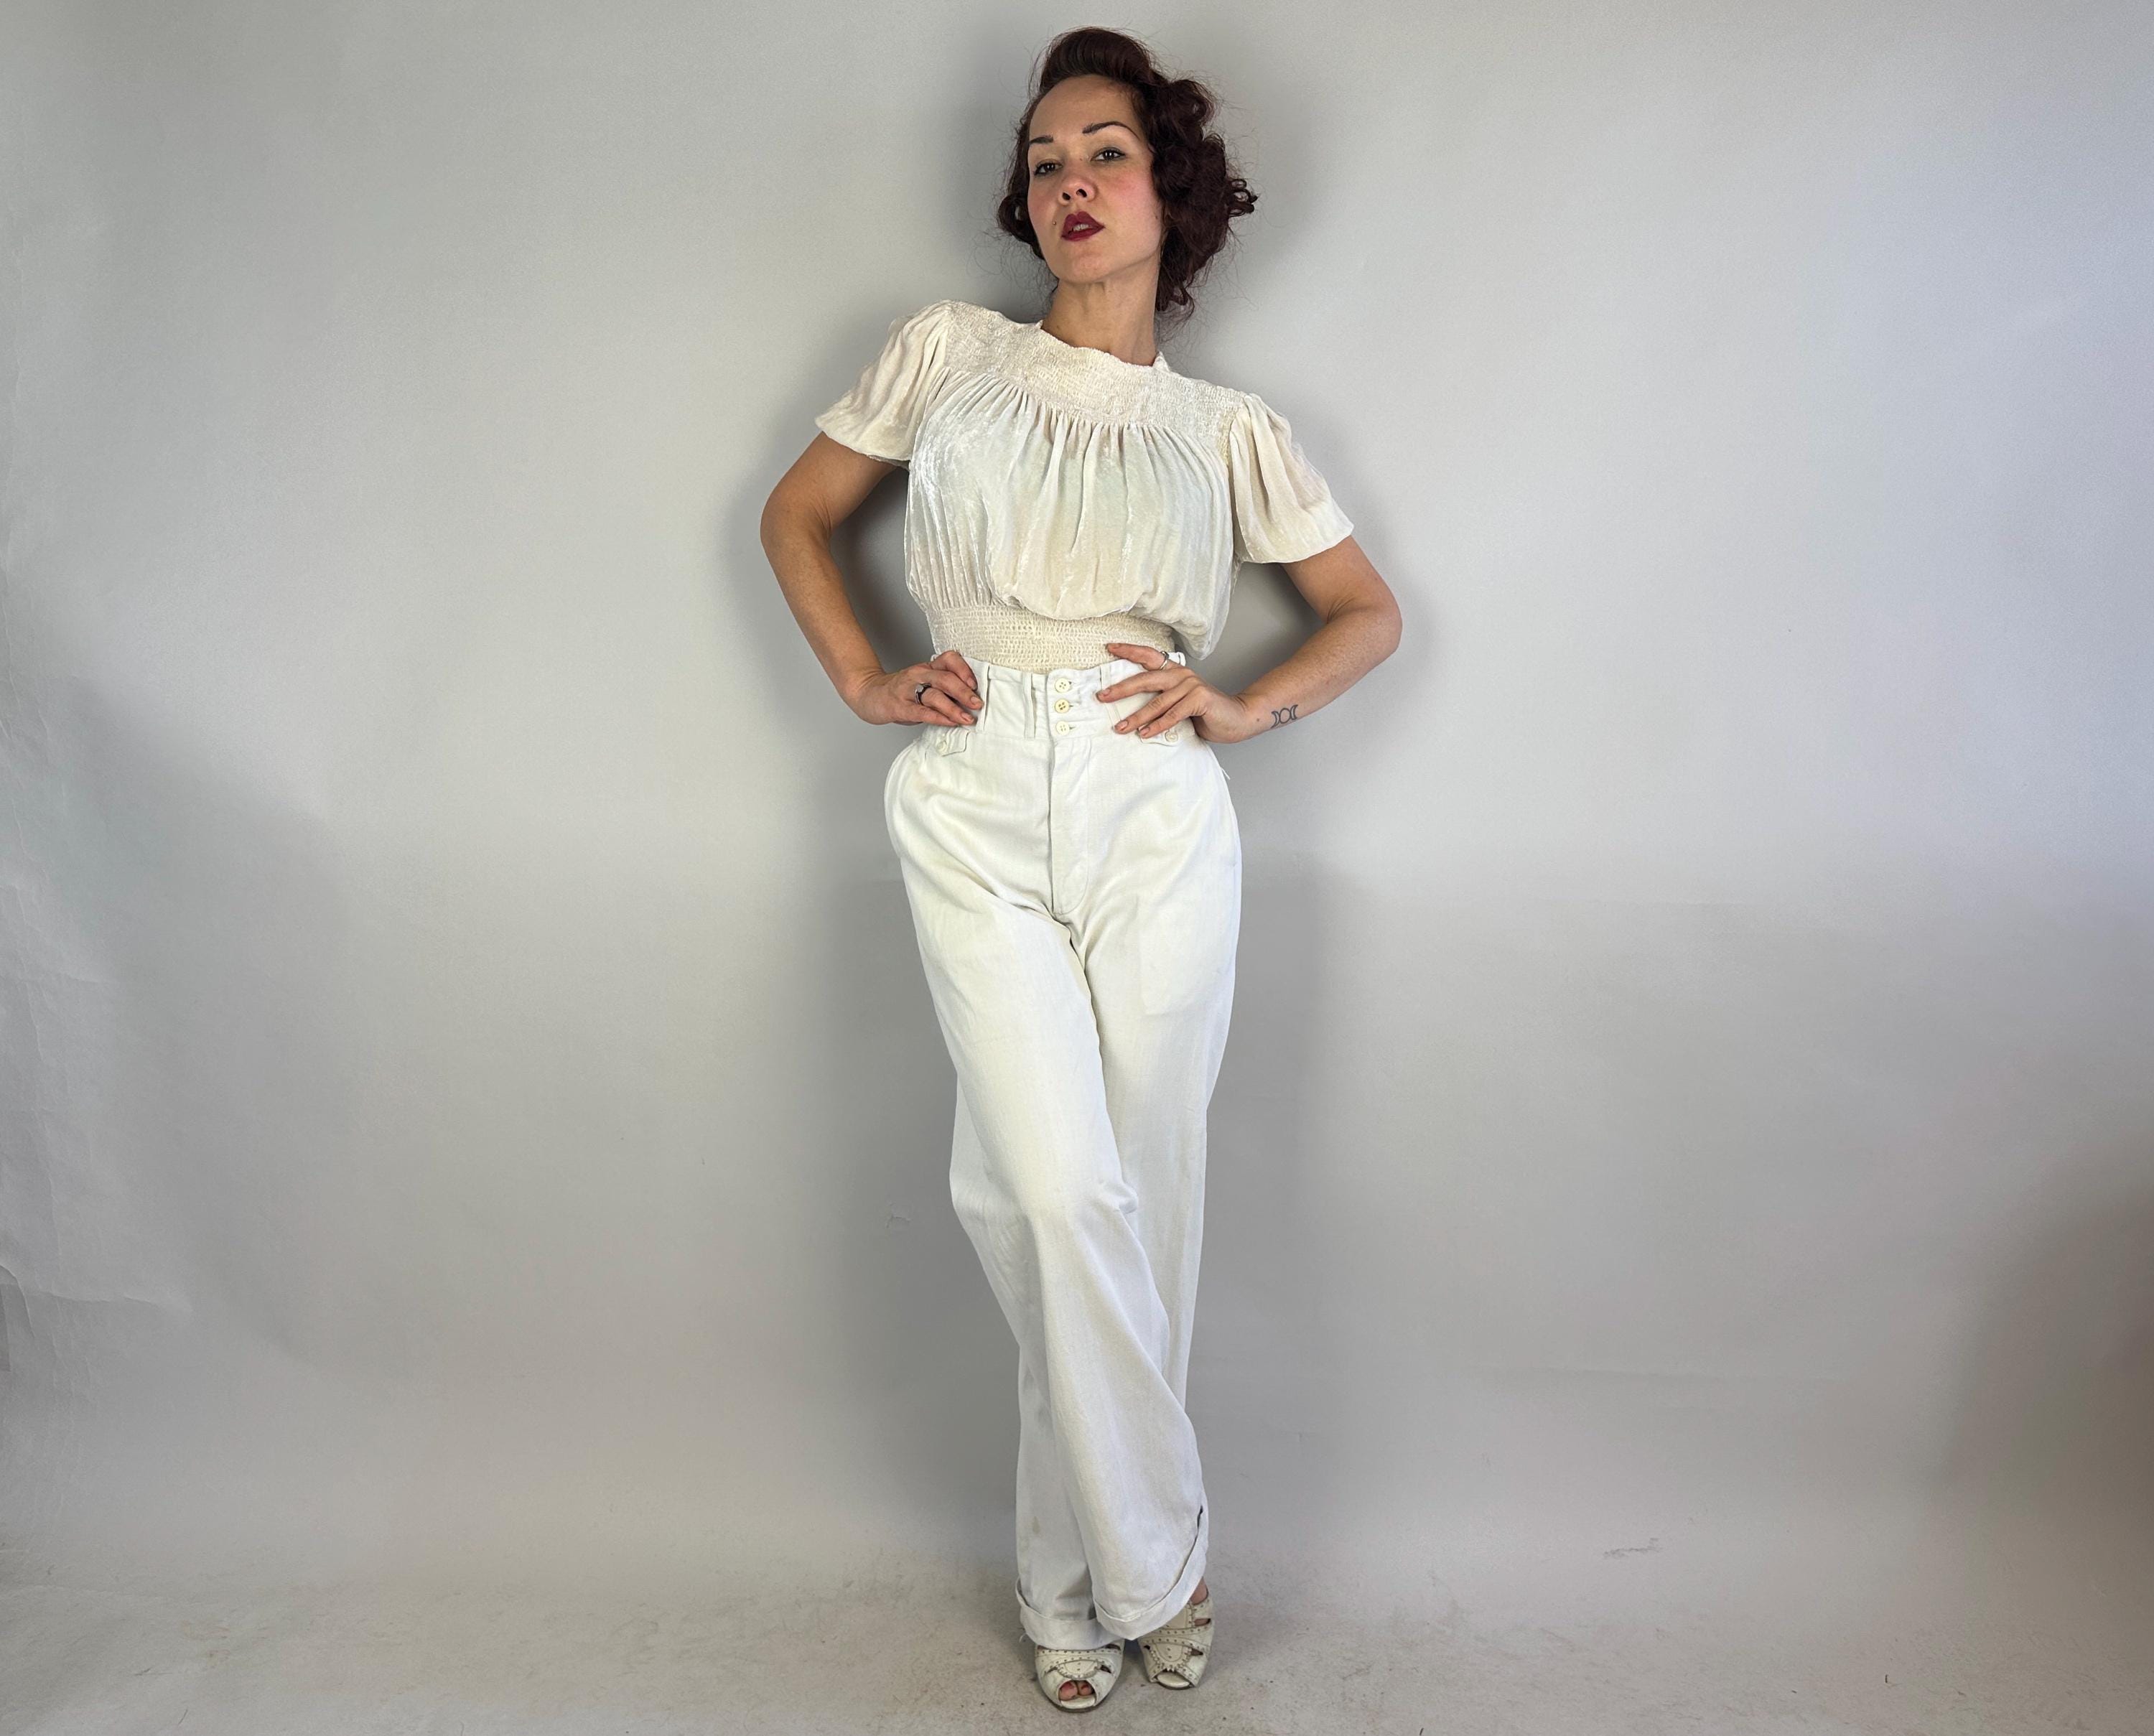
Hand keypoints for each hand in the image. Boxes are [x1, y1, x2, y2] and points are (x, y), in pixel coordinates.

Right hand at [849, 650, 981, 726]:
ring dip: (953, 707)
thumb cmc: (901, 692)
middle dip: (964, 692)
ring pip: (934, 695)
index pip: (949, 659)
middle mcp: (918, 675)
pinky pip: (921, 712)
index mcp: (927, 668)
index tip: (975, 684)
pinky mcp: (899, 707)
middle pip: (945, 678)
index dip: (964, 669)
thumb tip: (970, 701)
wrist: (868, 694)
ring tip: (967, 718)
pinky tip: (949, 722)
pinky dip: (938, 717)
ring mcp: (907, 690)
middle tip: (977, 704)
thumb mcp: (923, 684)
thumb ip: (943, 689)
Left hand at [1096, 642, 1264, 744]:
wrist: (1238, 718)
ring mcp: (1191, 686)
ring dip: (1136, 717)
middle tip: (1103, 696)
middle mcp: (1182, 675)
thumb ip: (1162, 701)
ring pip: (1156, 702)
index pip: (1149, 656)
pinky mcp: (1199, 699)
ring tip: (1120, 727)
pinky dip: (1157, 726)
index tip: (1109, 648)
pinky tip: (1145, 734)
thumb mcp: (1180, 703)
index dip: (1129, 651)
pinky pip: (1172, 715)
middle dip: (1121, 689)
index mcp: (1175, 672)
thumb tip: (1130, 712)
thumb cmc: (1207, 713)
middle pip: (1145, 678)